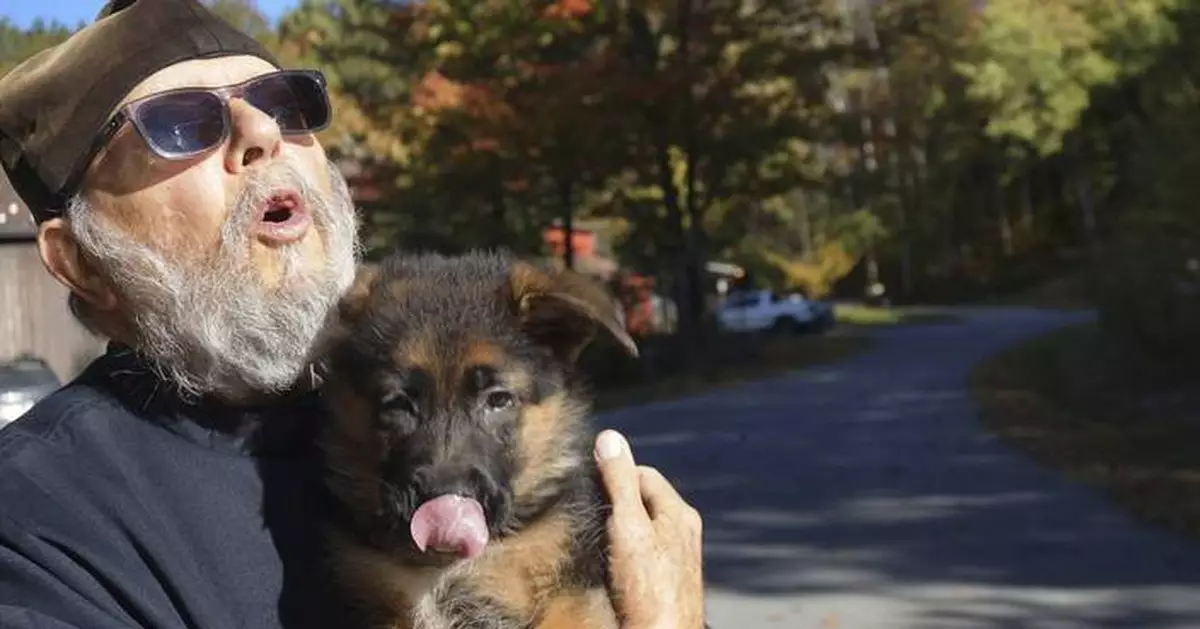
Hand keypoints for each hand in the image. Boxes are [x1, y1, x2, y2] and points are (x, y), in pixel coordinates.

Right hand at [594, 429, 704, 628]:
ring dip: (618, 529)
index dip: (615, 473)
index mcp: (678, 512)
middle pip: (642, 500)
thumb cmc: (649, 587)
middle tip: (593, 514)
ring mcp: (675, 557)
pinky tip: (611, 565)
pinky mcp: (664, 579)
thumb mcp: (627, 524)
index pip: (643, 473)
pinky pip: (640, 552)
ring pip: (640, 527)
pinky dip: (623, 552)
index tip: (591, 483)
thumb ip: (619, 481)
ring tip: (600, 541)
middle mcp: (681, 532)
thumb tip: (609, 438)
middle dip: (616, 502)